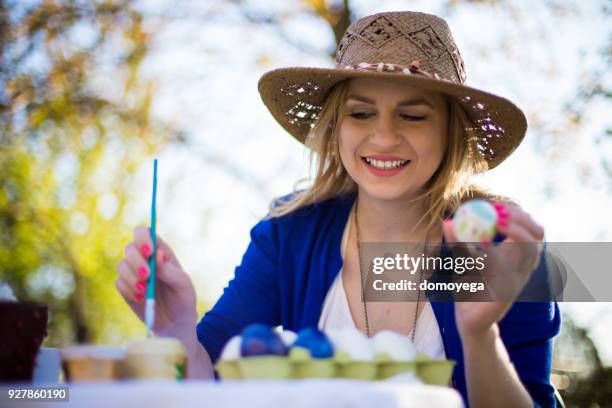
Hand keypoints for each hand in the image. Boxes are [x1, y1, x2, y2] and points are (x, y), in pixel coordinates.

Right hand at [115, 226, 197, 336]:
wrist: (175, 324)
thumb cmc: (183, 300)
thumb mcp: (183, 285)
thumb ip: (170, 271)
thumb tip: (157, 255)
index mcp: (161, 252)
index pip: (145, 233)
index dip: (143, 238)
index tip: (149, 251)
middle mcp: (145, 259)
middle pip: (130, 247)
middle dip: (137, 261)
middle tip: (147, 276)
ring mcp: (133, 274)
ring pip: (121, 265)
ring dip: (131, 278)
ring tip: (145, 291)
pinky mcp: (126, 288)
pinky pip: (118, 283)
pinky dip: (128, 290)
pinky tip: (141, 298)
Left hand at [442, 201, 544, 339]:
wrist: (469, 322)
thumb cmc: (469, 289)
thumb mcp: (464, 262)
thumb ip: (458, 243)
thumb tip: (447, 222)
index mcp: (516, 258)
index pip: (531, 229)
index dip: (518, 214)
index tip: (497, 205)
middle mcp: (522, 268)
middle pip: (538, 236)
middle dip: (521, 219)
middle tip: (499, 212)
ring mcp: (518, 281)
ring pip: (527, 250)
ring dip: (515, 232)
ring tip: (496, 223)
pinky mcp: (507, 293)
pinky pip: (504, 268)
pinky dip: (493, 254)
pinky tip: (481, 245)